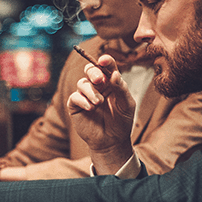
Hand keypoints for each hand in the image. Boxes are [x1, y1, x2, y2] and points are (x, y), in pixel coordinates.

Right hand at [67, 54, 135, 173]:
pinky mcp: (76, 105)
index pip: (107, 67)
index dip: (105, 61)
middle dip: (94, 72)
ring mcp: (85, 95)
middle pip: (90, 70)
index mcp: (111, 82)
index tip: (104, 60)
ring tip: (98, 103)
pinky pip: (75, 97)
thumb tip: (114, 74)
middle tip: (99, 80)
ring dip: (90, 91)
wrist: (112, 141)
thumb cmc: (122, 121)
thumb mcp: (127, 104)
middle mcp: (97, 86)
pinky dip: (82, 100)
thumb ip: (121, 88)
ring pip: (82, 83)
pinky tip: (91, 108)